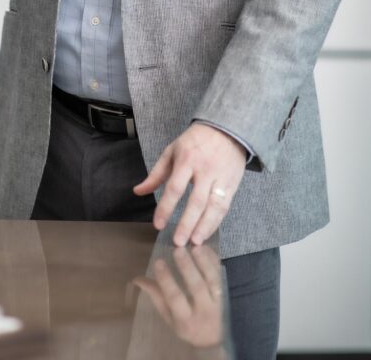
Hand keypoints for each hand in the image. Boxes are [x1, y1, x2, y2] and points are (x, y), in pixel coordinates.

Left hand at [133, 124, 246, 245]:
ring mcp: (220, 178)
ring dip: (204, 226)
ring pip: (213, 206)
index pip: (175, 187)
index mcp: (187, 160)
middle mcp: (205, 170)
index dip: (166, 207)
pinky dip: (216, 222)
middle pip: (196, 201)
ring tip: (194, 242)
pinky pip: (224, 207)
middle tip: (178, 241)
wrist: (227, 129)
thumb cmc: (195, 141)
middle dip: (187, 223)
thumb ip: (156, 174)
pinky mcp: (232, 185)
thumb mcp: (172, 151)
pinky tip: (207, 233)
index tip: (158, 225)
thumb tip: (138, 191)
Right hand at [133, 245, 224, 349]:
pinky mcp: (228, 294)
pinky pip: (222, 276)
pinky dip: (215, 261)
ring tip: (194, 247)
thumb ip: (156, 297)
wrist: (214, 339)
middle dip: (187, 267)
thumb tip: (137, 279)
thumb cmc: (186, 326)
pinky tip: (207, 249)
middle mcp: (203, 311)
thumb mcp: (169, 317)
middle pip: (197, 287)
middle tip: (178, 249)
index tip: (158, 262)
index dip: (166, 280)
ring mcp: (218, 303)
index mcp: (185, 319)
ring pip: (213, 281)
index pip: (175, 298)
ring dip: (204, 262)